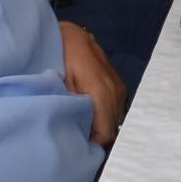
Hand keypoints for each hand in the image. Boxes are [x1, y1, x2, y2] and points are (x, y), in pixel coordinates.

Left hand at [59, 21, 126, 146]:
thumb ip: (72, 108)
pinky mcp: (119, 84)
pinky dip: (106, 115)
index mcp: (102, 94)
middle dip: (98, 137)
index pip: (106, 134)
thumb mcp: (61, 85)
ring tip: (84, 128)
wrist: (70, 35)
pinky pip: (116, 108)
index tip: (78, 146)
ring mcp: (120, 87)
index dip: (92, 144)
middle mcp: (116, 92)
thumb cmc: (61, 58)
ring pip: (116, 119)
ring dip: (103, 126)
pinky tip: (92, 115)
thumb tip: (76, 132)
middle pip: (113, 128)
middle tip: (79, 140)